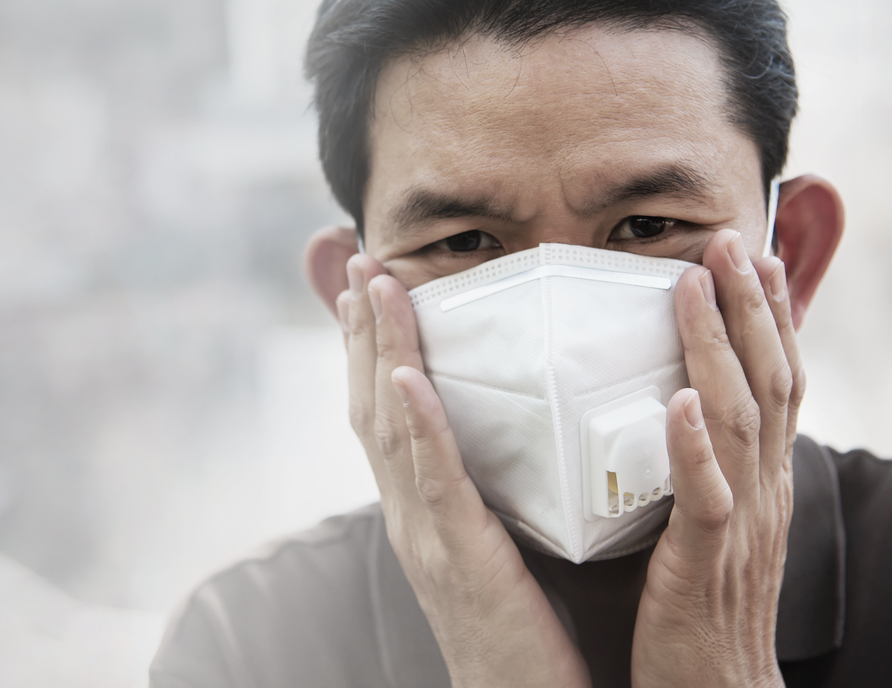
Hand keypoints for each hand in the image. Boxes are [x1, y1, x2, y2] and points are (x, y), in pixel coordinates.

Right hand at [339, 253, 590, 687]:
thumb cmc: (532, 631)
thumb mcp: (510, 542)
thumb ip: (509, 482)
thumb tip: (531, 426)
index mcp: (423, 507)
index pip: (388, 411)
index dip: (372, 347)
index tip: (370, 285)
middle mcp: (408, 514)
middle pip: (372, 404)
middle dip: (362, 331)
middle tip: (359, 262)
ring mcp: (424, 537)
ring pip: (390, 427)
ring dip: (378, 352)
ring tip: (373, 288)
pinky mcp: (457, 560)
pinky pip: (432, 481)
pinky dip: (416, 425)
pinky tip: (405, 378)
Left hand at [632, 230, 801, 687]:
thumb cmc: (706, 603)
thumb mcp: (719, 518)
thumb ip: (708, 461)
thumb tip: (680, 401)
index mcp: (765, 478)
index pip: (780, 381)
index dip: (772, 318)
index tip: (756, 256)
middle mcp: (764, 491)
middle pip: (769, 383)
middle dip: (750, 308)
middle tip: (729, 242)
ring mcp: (741, 526)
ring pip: (739, 422)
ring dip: (717, 349)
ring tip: (696, 288)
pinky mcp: (706, 564)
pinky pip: (705, 500)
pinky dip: (695, 449)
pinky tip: (682, 403)